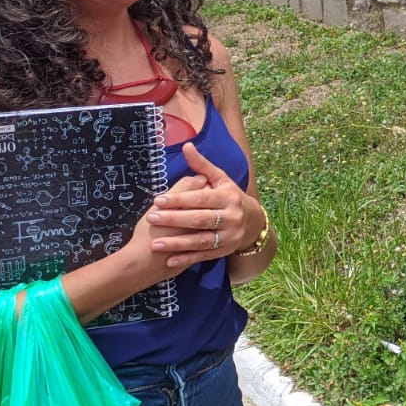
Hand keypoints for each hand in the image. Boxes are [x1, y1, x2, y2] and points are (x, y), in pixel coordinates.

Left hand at [146, 143, 255, 268]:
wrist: (254, 223)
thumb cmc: (231, 197)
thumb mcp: (220, 179)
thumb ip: (202, 165)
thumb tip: (186, 145)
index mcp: (228, 197)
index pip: (201, 198)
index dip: (180, 199)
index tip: (158, 200)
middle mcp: (231, 217)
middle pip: (199, 219)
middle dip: (174, 219)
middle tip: (151, 218)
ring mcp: (229, 236)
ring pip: (201, 240)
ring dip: (177, 243)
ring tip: (155, 243)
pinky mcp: (225, 251)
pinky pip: (203, 256)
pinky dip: (186, 259)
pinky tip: (168, 260)